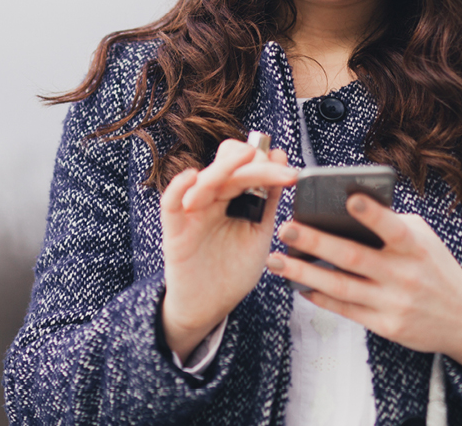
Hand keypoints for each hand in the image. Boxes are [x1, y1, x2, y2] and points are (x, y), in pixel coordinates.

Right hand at [161, 139, 296, 360]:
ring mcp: (192, 213)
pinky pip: (170, 204)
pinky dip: (178, 187)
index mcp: (232, 197)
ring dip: (225, 167)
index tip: (290, 172)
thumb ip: (268, 198)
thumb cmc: (234, 268)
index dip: (267, 164)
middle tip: (280, 167)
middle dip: (255, 164)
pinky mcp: (175, 232)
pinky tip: (192, 177)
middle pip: (228, 170)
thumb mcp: (259, 231)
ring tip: (248, 156)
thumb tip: (279, 157)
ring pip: (203, 180)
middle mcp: (211, 199)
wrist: (211, 305)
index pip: (245, 168)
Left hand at [266, 194, 461, 373]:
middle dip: (316, 242)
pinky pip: (345, 309)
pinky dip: (319, 296)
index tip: (350, 197)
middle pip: (353, 258)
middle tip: (286, 228)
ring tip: (276, 260)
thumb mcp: (422, 238)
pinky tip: (298, 284)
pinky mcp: (386, 326)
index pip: (392, 227)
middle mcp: (404, 275)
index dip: (372, 214)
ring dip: (303, 273)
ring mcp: (393, 303)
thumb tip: (344, 206)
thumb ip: (390, 223)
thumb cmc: (434, 266)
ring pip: (340, 287)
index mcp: (415, 247)